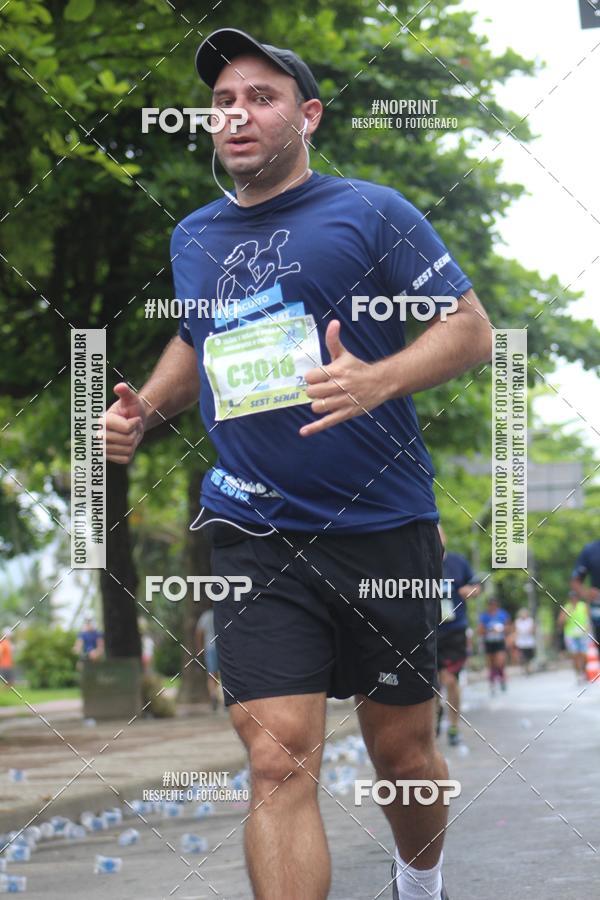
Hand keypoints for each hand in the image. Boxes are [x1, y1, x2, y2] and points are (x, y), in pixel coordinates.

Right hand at [102, 383, 145, 463]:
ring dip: (134, 442)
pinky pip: (126, 459)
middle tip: (132, 427)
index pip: (127, 429)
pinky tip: (127, 444)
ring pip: (127, 450)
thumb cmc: (131, 408)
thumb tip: (120, 387)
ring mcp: (103, 448)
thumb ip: (126, 392)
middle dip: (135, 433)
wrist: (133, 421)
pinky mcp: (110, 457)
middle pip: (127, 440)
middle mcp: (99, 435)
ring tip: (130, 434)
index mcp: (102, 421)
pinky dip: (131, 451)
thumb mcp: (131, 399)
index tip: (134, 419)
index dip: (135, 423)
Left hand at [300, 321, 389, 436]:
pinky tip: (303, 432)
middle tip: (322, 388)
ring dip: (318, 403)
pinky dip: (314, 428)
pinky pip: (327, 422)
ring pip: (318, 406)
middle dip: (313, 390)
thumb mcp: (344, 354)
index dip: (311, 377)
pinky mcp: (346, 414)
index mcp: (337, 371)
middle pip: (312, 392)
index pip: (311, 377)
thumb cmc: (358, 368)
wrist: (381, 382)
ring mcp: (343, 402)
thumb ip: (333, 340)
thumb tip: (333, 322)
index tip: (317, 377)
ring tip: (326, 399)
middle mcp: (340, 387)